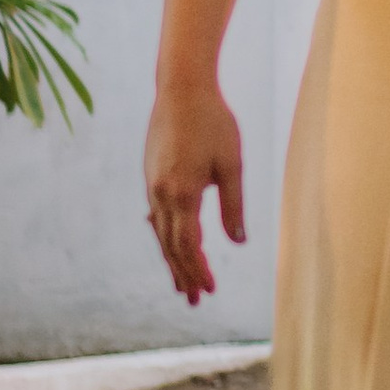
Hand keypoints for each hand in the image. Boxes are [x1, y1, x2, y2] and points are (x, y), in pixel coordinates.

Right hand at [145, 75, 245, 302]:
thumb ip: (233, 206)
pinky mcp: (151, 175)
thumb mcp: (231, 164)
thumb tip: (238, 241)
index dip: (198, 270)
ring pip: (160, 233)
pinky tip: (167, 244)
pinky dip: (163, 236)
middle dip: (183, 274)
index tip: (209, 290)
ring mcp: (152, 185)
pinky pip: (156, 215)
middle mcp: (161, 194)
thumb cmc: (213, 122)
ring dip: (172, 259)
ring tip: (181, 283)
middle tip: (194, 301)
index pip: (188, 245)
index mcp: (181, 193)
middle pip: (170, 246)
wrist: (181, 89)